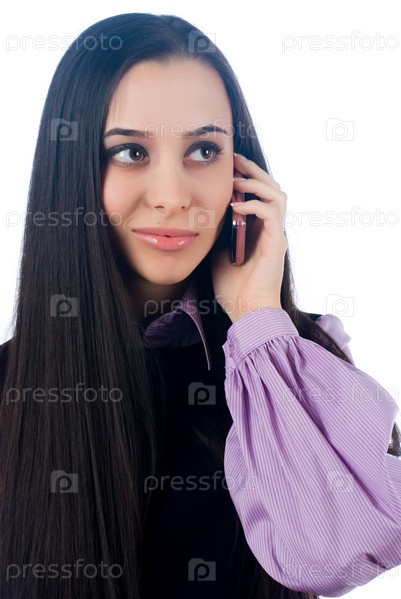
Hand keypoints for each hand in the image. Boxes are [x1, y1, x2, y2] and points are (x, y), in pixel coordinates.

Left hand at [212, 153, 287, 322]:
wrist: (246, 312)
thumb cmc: (233, 288)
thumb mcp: (220, 253)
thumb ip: (220, 234)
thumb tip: (207, 216)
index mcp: (260, 231)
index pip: (261, 195)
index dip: (248, 177)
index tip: (230, 167)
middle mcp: (272, 230)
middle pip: (273, 188)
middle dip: (254, 172)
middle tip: (236, 161)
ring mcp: (276, 236)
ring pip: (278, 195)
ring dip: (257, 183)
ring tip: (237, 179)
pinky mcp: (276, 244)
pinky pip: (270, 213)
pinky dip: (254, 204)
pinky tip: (236, 205)